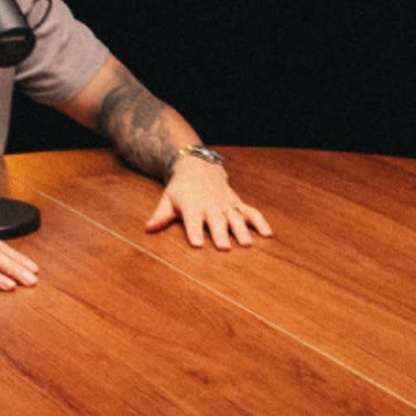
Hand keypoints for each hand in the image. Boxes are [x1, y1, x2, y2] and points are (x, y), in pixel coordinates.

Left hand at [147, 156, 271, 249]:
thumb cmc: (181, 189)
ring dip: (242, 230)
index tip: (196, 245)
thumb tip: (147, 229)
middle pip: (216, 221)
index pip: (192, 221)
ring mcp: (226, 204)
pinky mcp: (237, 203)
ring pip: (235, 217)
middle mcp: (211, 206)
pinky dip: (260, 222)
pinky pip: (251, 212)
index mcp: (192, 206)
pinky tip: (268, 234)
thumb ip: (161, 216)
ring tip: (247, 244)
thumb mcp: (168, 200)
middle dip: (221, 234)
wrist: (198, 167)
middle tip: (225, 248)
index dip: (194, 232)